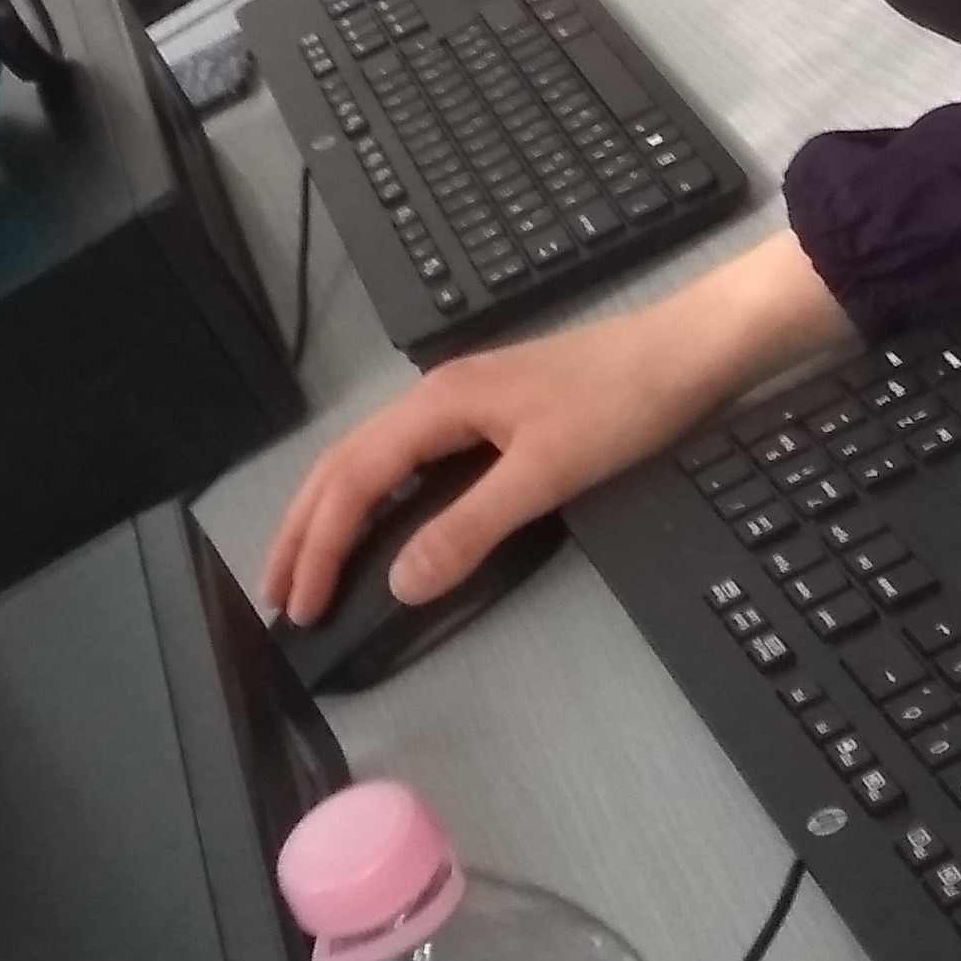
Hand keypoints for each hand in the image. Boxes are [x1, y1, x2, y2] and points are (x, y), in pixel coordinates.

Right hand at [262, 233, 847, 621]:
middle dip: (303, 528)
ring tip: (306, 566)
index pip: (355, 480)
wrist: (686, 352)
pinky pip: (407, 459)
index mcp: (439, 404)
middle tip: (274, 595)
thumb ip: (469, 527)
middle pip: (346, 463)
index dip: (321, 545)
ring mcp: (463, 401)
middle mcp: (437, 396)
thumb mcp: (546, 473)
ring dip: (332, 512)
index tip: (300, 608)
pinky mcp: (491, 413)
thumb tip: (399, 582)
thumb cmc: (620, 405)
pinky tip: (381, 524)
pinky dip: (375, 498)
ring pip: (372, 458)